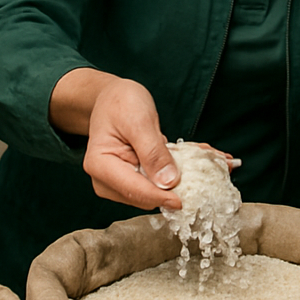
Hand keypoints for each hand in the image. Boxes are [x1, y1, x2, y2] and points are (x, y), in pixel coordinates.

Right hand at [51, 68, 181, 210]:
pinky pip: (153, 186)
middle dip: (170, 189)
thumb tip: (168, 182)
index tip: (183, 200)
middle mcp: (104, 181)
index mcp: (100, 166)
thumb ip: (153, 152)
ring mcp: (116, 184)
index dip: (160, 197)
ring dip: (173, 182)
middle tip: (199, 174)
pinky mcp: (129, 182)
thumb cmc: (120, 103)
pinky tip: (182, 161)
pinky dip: (169, 176)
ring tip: (193, 161)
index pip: (134, 190)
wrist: (112, 98)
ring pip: (151, 195)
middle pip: (143, 197)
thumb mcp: (139, 121)